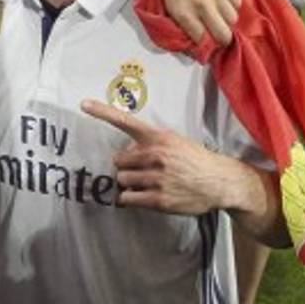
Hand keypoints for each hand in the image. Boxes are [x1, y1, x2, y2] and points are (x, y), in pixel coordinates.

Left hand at [81, 99, 250, 214]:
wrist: (220, 182)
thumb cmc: (196, 161)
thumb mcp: (176, 142)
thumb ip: (150, 144)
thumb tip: (126, 154)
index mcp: (158, 138)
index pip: (125, 121)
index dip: (102, 112)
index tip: (83, 104)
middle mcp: (155, 155)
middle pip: (118, 162)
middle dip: (126, 168)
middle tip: (142, 172)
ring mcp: (156, 178)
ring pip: (122, 180)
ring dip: (129, 184)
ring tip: (148, 184)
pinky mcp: (158, 199)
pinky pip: (127, 198)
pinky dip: (131, 199)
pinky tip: (146, 196)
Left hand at [154, 0, 239, 44]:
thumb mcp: (172, 11)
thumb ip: (187, 27)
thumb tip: (201, 44)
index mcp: (185, 13)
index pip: (203, 39)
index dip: (207, 46)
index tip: (210, 46)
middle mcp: (202, 3)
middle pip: (223, 33)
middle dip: (223, 39)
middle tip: (221, 37)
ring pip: (232, 18)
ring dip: (227, 21)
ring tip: (221, 16)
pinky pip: (237, 1)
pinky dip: (232, 5)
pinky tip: (224, 2)